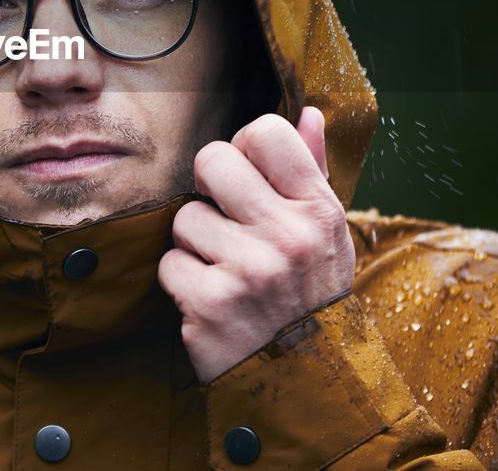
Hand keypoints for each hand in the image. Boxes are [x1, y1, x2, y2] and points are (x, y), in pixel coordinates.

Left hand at [157, 107, 355, 382]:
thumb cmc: (310, 296)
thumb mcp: (328, 234)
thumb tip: (305, 112)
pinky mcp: (211, 304)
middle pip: (212, 160)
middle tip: (226, 220)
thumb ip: (313, 170)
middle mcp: (288, 235)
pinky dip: (182, 282)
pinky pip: (169, 262)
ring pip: (184, 217)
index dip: (245, 149)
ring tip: (225, 270)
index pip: (266, 132)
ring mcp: (249, 270)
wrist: (308, 384)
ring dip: (195, 244)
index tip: (249, 178)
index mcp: (319, 209)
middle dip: (209, 188)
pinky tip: (211, 299)